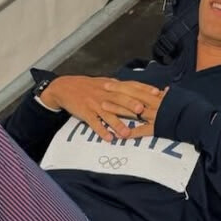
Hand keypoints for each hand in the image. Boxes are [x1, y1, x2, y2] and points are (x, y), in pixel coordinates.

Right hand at [39, 76, 164, 141]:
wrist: (64, 87)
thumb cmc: (90, 86)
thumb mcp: (106, 82)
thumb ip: (123, 87)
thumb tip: (143, 90)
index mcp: (112, 85)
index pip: (130, 86)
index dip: (143, 89)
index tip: (156, 93)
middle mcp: (104, 94)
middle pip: (119, 99)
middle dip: (130, 104)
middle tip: (141, 110)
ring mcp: (94, 104)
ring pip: (107, 114)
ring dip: (117, 123)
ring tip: (126, 134)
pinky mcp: (85, 113)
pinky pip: (94, 123)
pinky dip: (101, 130)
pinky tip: (108, 138)